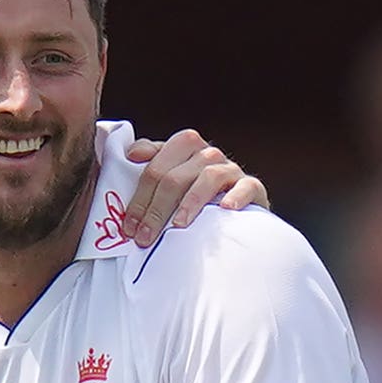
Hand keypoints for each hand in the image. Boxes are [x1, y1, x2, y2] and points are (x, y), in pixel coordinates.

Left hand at [120, 130, 266, 238]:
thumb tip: (132, 153)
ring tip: (178, 226)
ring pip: (208, 178)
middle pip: (176, 177)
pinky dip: (236, 196)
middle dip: (156, 210)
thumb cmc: (194, 192)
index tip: (129, 227)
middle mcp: (207, 153)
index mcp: (184, 145)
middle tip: (145, 237)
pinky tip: (226, 209)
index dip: (139, 199)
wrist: (235, 207)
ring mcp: (231, 169)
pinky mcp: (252, 186)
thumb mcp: (170, 174)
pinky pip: (246, 186)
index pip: (155, 168)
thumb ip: (152, 162)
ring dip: (190, 203)